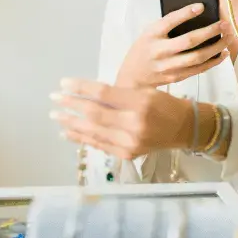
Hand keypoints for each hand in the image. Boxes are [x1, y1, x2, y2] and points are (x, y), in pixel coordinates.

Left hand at [50, 78, 195, 159]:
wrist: (184, 129)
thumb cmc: (163, 104)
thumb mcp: (144, 91)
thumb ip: (117, 94)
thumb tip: (85, 94)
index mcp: (140, 103)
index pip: (103, 93)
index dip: (80, 88)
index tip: (63, 83)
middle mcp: (134, 125)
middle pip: (94, 113)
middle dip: (70, 105)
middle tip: (54, 98)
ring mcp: (129, 143)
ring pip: (93, 131)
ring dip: (70, 123)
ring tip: (55, 115)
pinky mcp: (126, 154)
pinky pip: (98, 145)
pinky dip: (81, 138)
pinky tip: (67, 132)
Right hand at [114, 4, 230, 88]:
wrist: (133, 77)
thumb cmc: (144, 49)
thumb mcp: (149, 32)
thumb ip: (167, 25)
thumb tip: (197, 14)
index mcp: (152, 35)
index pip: (169, 21)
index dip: (186, 13)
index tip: (201, 6)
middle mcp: (160, 51)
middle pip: (189, 41)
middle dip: (210, 32)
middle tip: (224, 24)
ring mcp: (168, 66)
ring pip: (198, 57)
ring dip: (216, 47)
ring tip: (228, 37)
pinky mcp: (176, 77)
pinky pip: (199, 69)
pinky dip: (214, 61)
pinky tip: (223, 53)